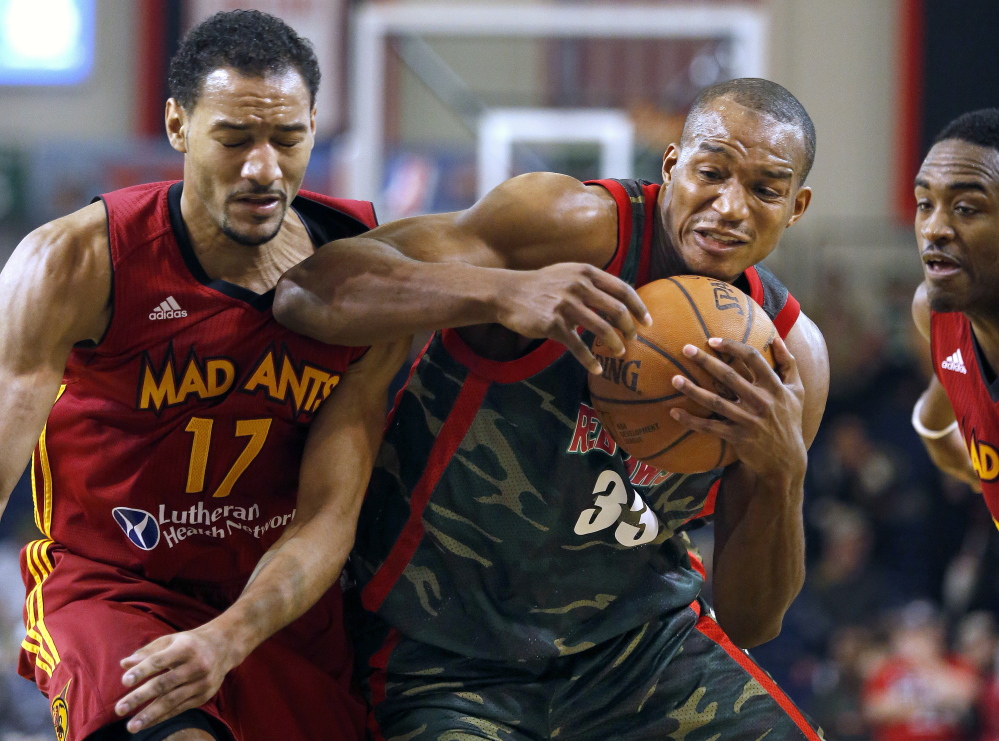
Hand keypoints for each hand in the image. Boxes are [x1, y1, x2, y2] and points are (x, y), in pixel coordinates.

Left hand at [115, 624, 240, 732]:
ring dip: (150, 714)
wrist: (224, 647)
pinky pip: (180, 709)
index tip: (124, 681)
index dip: (142, 671)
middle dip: (140, 697)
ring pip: (172, 700)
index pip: (160, 661)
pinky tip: (146, 724)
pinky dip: (162, 717)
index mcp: (185, 647)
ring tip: (131, 726)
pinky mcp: (204, 695)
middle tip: (119, 709)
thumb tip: (124, 664)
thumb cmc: (190, 643)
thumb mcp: (171, 641)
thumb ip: (147, 652)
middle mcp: (196, 665)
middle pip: (164, 683)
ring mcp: (202, 682)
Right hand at [495, 263, 650, 372]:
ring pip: (602, 329)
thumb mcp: (568, 273)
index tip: (647, 322)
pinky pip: (578, 346)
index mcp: (586, 273)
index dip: (638, 307)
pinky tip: (596, 368)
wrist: (508, 293)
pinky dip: (590, 360)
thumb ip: (592, 282)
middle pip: (617, 310)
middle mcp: (579, 286)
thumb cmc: (541, 285)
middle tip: (633, 339)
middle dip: (630, 328)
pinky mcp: (552, 324)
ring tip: (619, 353)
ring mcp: (566, 305)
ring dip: (615, 344)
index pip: (623, 289)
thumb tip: (619, 299)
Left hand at [669, 336, 805, 480]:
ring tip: (674, 379)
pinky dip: (691, 420)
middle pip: (729, 376)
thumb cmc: (789, 420)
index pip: (753, 359)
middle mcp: (761, 401)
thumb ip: (789, 364)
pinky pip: (710, 427)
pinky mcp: (737, 437)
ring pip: (715, 402)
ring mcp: (748, 420)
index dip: (733, 347)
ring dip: (693, 390)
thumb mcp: (797, 391)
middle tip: (686, 349)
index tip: (712, 341)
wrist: (786, 460)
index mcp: (774, 387)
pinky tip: (674, 412)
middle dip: (706, 361)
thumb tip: (776, 338)